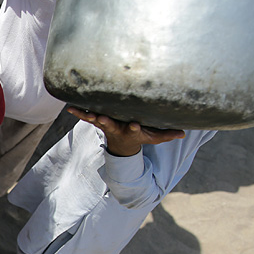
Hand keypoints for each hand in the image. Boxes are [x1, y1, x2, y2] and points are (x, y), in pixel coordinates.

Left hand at [68, 107, 185, 156]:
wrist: (121, 146)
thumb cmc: (140, 137)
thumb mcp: (154, 138)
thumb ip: (167, 135)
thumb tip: (184, 134)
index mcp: (131, 131)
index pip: (134, 130)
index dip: (135, 128)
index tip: (135, 125)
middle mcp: (116, 128)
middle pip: (110, 125)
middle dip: (106, 121)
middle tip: (101, 118)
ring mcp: (105, 125)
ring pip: (95, 120)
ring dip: (88, 116)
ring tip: (77, 111)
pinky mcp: (97, 121)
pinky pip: (86, 116)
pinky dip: (79, 113)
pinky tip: (69, 108)